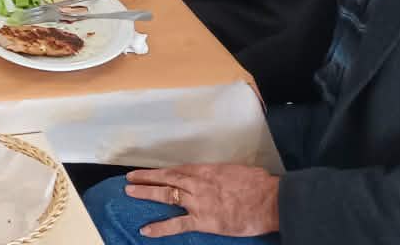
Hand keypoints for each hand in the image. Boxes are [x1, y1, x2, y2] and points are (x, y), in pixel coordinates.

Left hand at [124, 165, 280, 237]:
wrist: (270, 200)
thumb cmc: (259, 184)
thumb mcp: (237, 170)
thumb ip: (222, 173)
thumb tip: (220, 177)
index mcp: (206, 170)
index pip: (177, 169)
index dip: (160, 171)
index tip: (147, 171)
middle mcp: (197, 183)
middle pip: (166, 178)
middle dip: (146, 178)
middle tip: (129, 178)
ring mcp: (198, 202)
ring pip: (166, 195)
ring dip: (146, 193)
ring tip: (130, 192)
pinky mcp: (203, 221)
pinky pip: (176, 224)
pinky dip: (160, 227)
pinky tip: (146, 230)